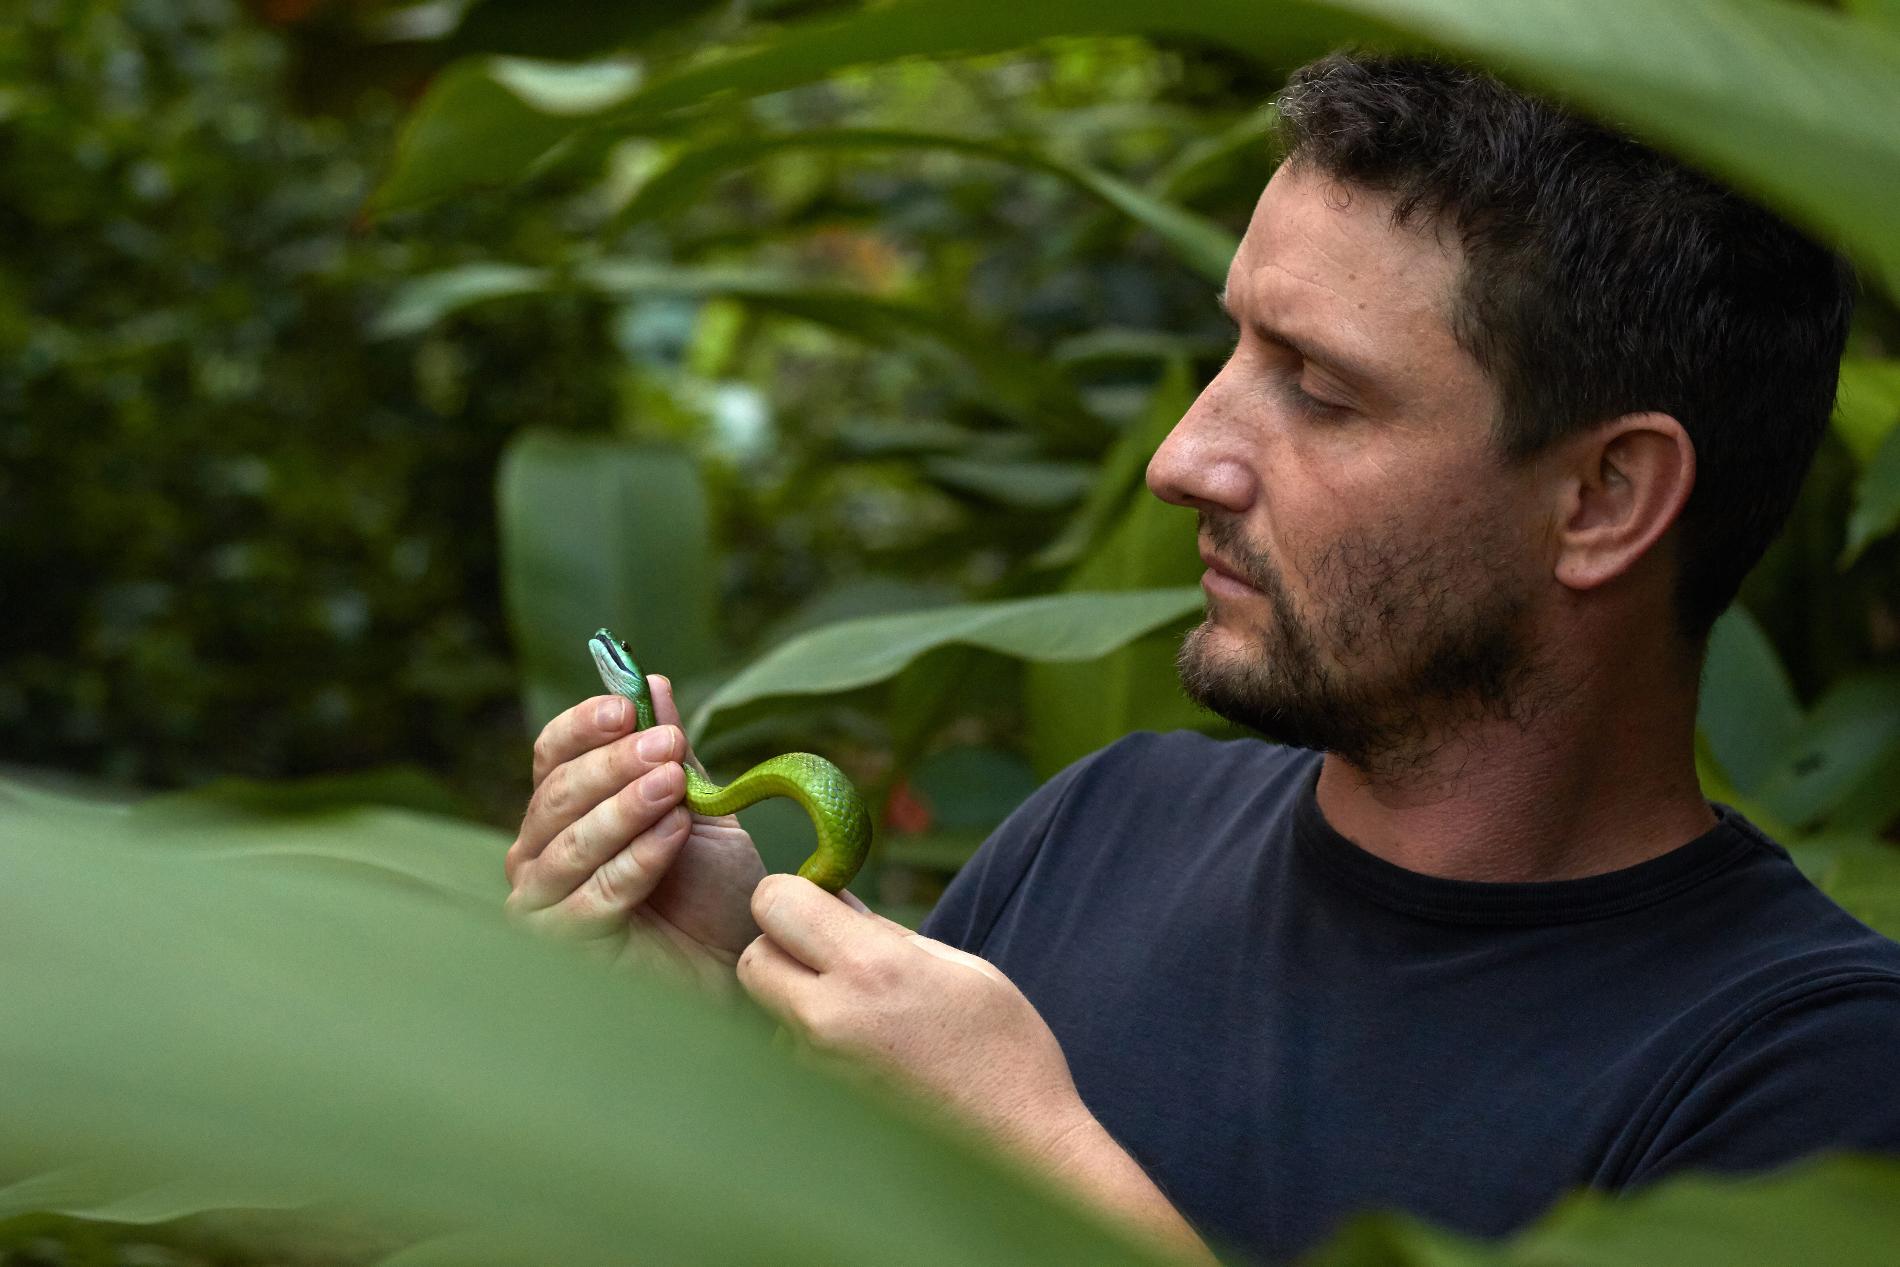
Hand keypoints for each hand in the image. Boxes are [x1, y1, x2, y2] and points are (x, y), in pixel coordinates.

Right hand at [504, 674, 765, 986]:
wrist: (742, 962)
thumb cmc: (715, 890)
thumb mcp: (700, 807)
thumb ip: (671, 752)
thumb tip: (651, 681)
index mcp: (563, 810)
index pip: (552, 755)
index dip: (584, 726)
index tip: (627, 706)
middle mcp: (538, 853)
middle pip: (557, 795)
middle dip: (614, 764)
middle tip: (667, 745)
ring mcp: (543, 902)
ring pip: (569, 845)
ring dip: (624, 809)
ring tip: (673, 785)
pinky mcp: (564, 948)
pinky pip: (592, 897)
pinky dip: (634, 860)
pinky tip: (673, 835)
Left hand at [737, 874, 1094, 1169]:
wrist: (1021, 1151)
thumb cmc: (1005, 1053)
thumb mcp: (961, 967)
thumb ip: (885, 932)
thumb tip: (838, 903)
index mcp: (872, 970)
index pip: (776, 903)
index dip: (793, 893)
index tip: (823, 903)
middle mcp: (830, 1019)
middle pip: (754, 958)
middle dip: (782, 945)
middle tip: (832, 952)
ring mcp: (818, 1070)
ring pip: (771, 1010)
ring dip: (797, 997)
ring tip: (866, 1012)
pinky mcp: (818, 1106)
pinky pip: (793, 1053)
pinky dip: (814, 1041)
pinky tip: (869, 1052)